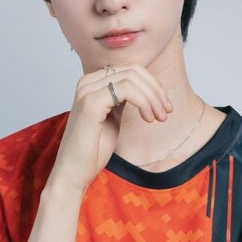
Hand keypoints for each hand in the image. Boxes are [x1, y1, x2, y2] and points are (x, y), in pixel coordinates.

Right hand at [47, 64, 172, 192]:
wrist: (74, 172)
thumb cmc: (93, 150)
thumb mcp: (113, 118)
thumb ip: (122, 100)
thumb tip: (144, 89)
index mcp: (92, 83)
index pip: (129, 69)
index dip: (153, 84)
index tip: (164, 106)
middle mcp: (87, 82)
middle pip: (133, 70)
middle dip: (156, 89)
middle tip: (166, 112)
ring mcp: (87, 91)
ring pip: (131, 77)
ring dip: (152, 97)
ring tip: (159, 117)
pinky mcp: (91, 103)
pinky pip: (126, 89)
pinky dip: (143, 102)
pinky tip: (147, 119)